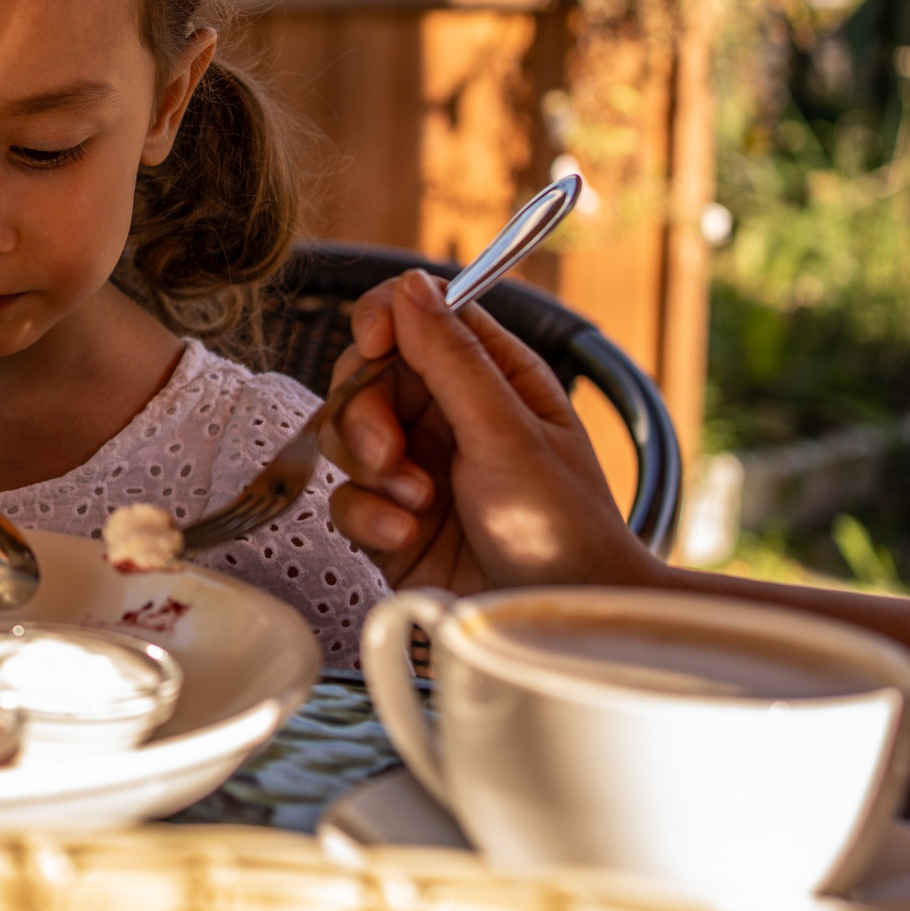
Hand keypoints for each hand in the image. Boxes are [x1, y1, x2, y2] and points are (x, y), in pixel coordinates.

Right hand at [319, 270, 659, 593]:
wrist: (559, 626)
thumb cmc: (562, 529)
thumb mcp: (507, 434)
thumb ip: (452, 358)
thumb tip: (409, 283)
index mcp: (493, 376)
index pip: (421, 315)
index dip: (384, 321)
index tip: (372, 345)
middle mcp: (451, 415)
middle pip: (368, 377)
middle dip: (367, 413)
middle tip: (391, 452)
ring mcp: (418, 468)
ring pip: (347, 437)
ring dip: (370, 470)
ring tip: (415, 503)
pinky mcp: (391, 520)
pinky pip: (347, 497)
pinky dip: (369, 516)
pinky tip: (405, 535)